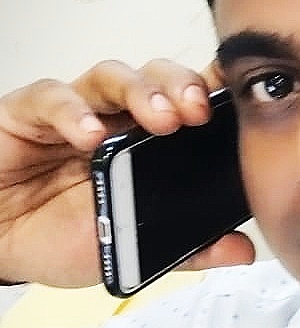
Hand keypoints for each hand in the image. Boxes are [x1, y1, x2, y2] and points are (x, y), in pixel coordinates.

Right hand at [0, 61, 254, 287]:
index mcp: (148, 144)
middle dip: (182, 88)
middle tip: (198, 112)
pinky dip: (74, 112)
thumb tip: (242, 249)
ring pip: (112, 77)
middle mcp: (114, 119)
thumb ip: (188, 248)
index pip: (187, 102)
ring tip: (160, 118)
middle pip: (157, 80)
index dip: (214, 91)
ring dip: (140, 91)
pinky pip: (53, 98)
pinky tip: (91, 136)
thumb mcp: (133, 248)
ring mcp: (74, 112)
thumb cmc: (60, 233)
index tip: (243, 98)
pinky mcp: (28, 114)